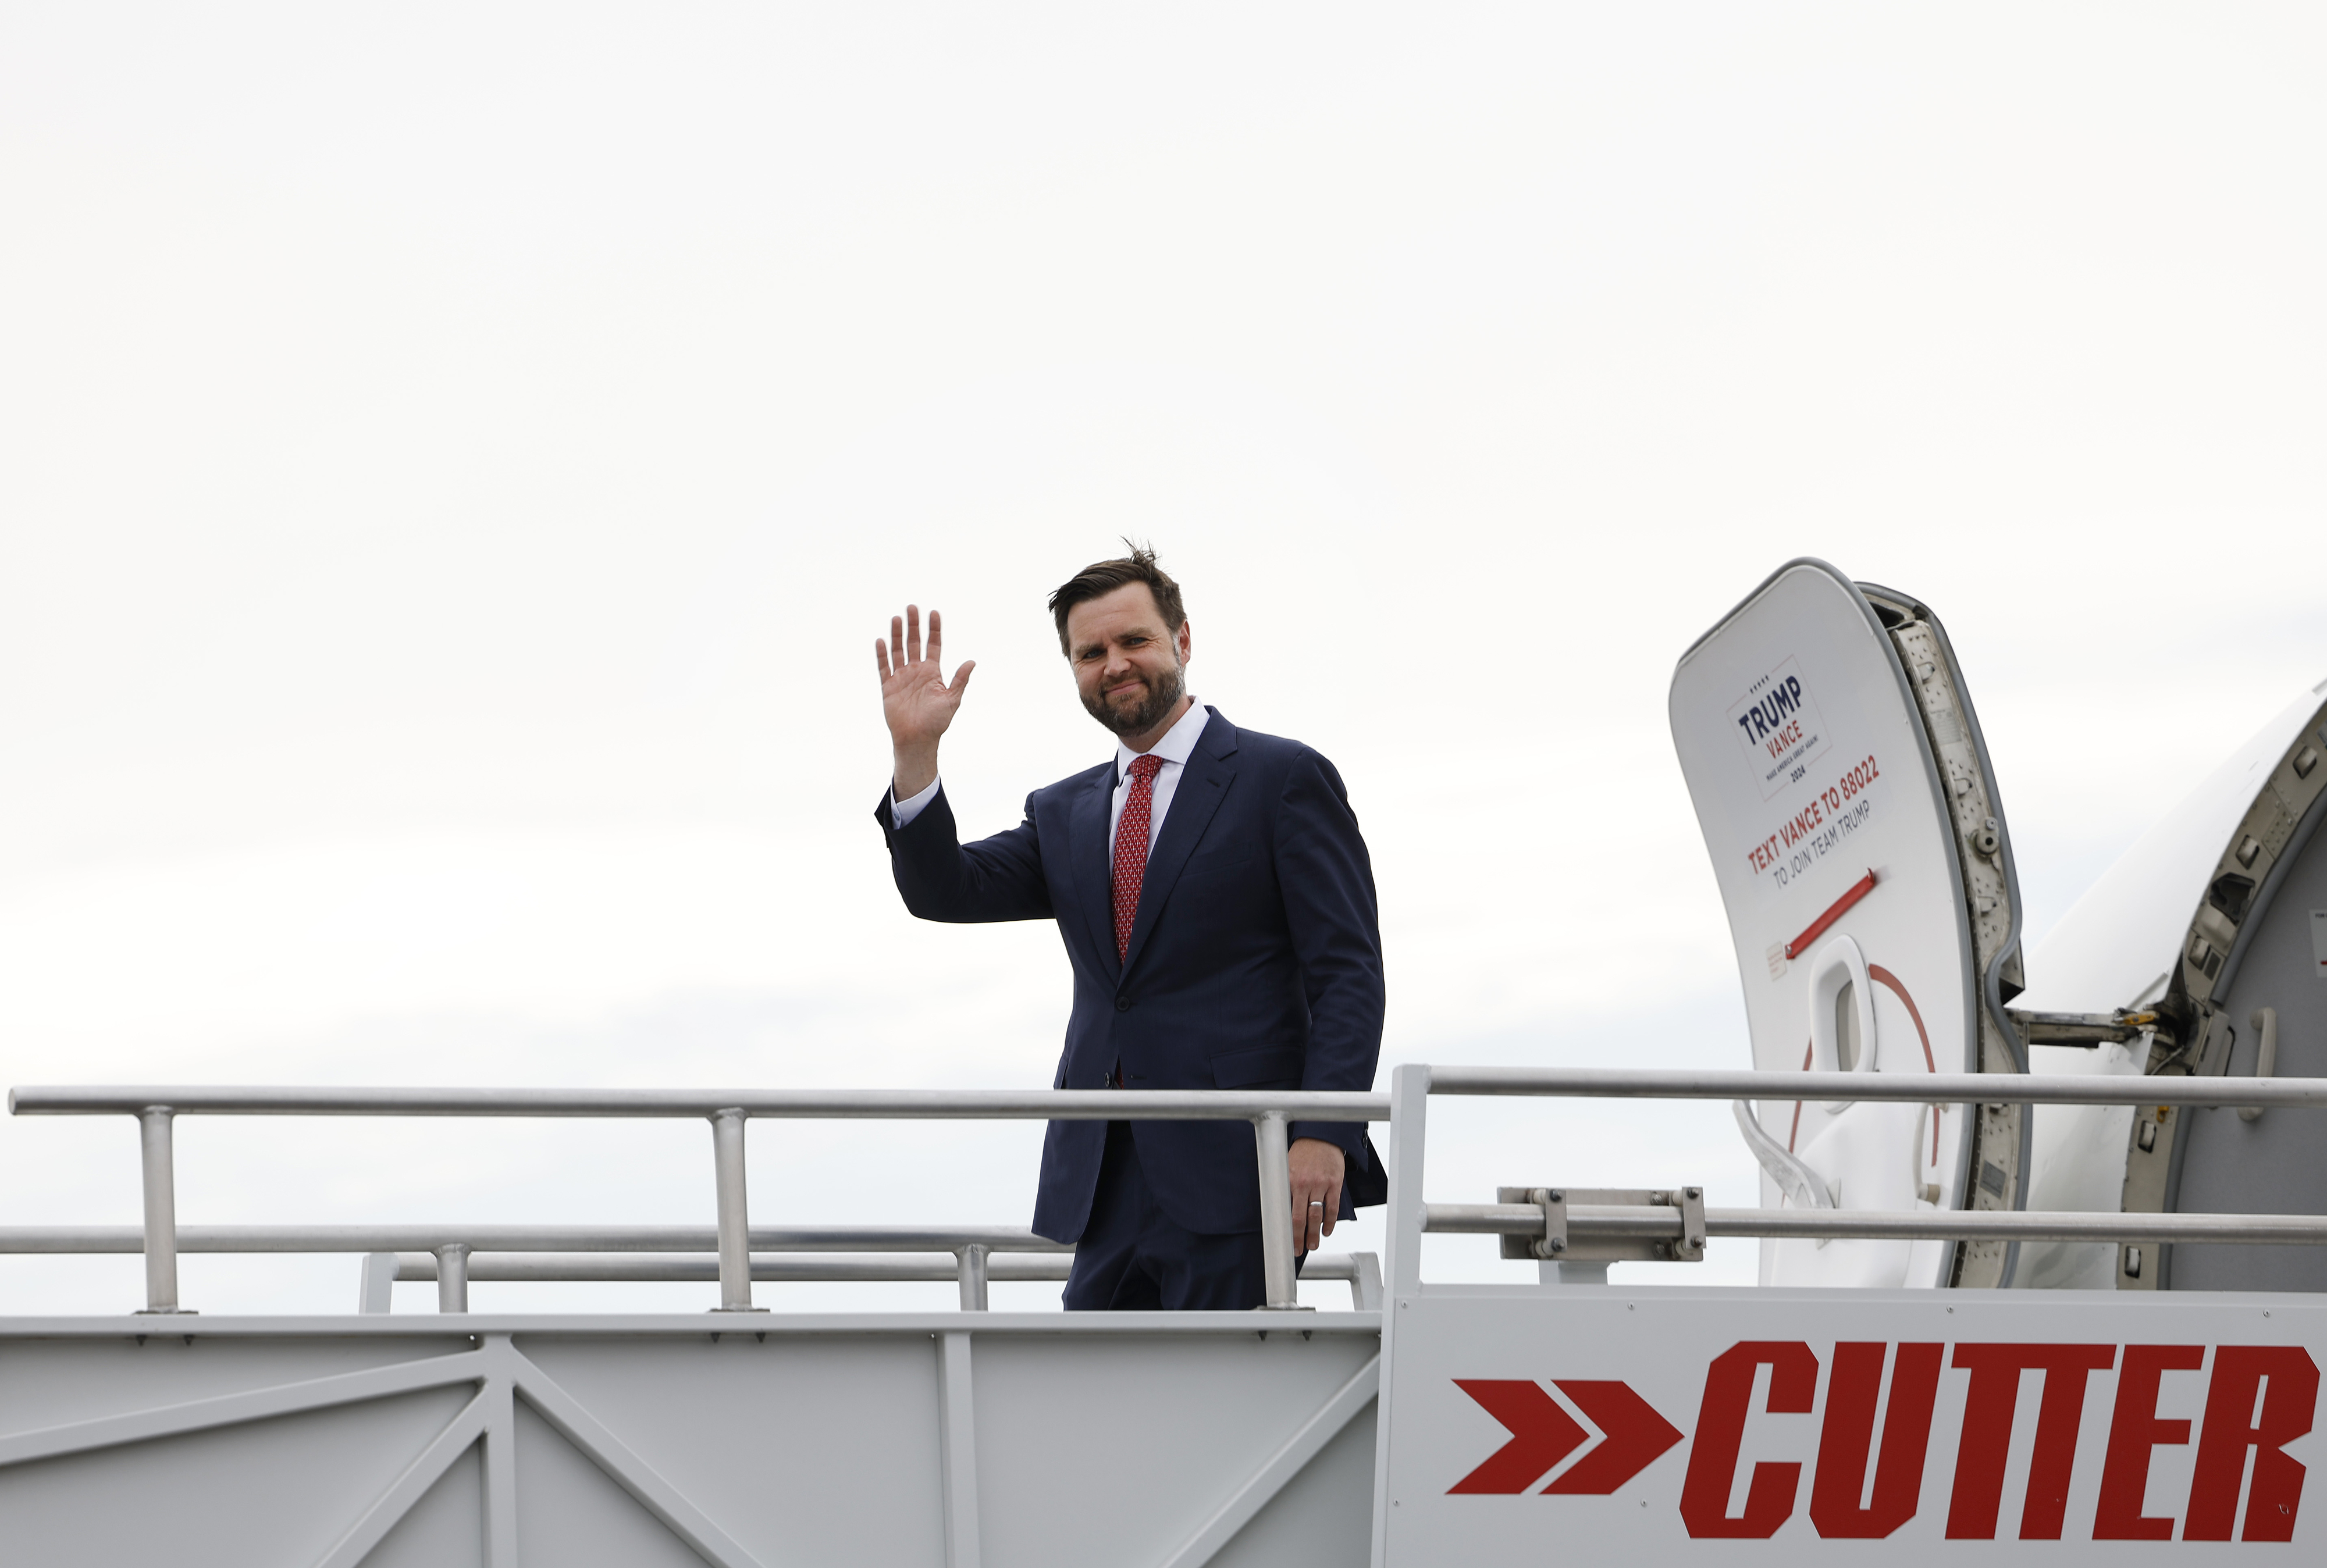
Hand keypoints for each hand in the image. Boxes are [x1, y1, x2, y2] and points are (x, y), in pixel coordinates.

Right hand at [875, 605, 973, 797]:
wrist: (918, 740)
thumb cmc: (937, 722)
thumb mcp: (952, 700)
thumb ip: (960, 680)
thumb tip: (972, 661)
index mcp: (933, 672)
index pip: (933, 645)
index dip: (934, 629)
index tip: (934, 612)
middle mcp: (917, 671)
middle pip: (914, 643)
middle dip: (913, 625)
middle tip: (912, 607)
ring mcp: (901, 677)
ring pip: (898, 651)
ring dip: (897, 635)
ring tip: (897, 618)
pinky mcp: (888, 686)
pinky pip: (884, 667)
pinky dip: (882, 654)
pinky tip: (881, 640)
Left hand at [1289, 1137, 1344, 1253]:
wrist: (1321, 1137)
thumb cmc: (1302, 1153)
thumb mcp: (1287, 1166)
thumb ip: (1284, 1186)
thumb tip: (1278, 1209)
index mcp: (1289, 1180)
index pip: (1285, 1210)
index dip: (1284, 1228)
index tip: (1283, 1242)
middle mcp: (1304, 1183)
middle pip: (1300, 1217)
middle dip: (1298, 1237)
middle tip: (1298, 1250)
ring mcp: (1321, 1184)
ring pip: (1317, 1215)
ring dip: (1314, 1234)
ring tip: (1312, 1245)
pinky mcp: (1335, 1184)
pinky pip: (1332, 1208)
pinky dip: (1330, 1222)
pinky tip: (1326, 1231)